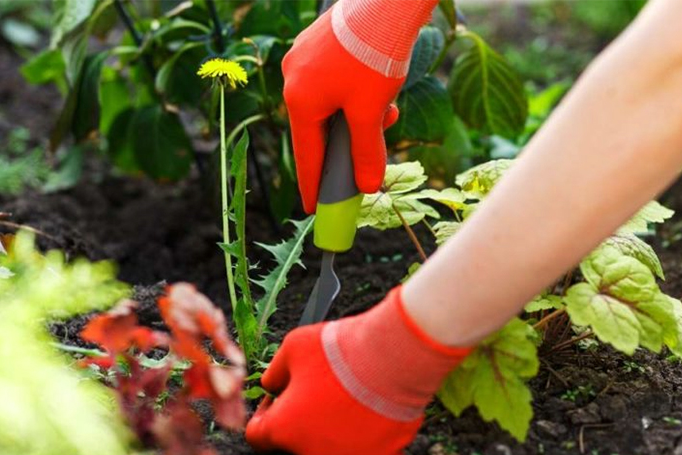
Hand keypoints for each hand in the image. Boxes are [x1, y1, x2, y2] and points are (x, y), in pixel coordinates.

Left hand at [245, 287, 469, 454]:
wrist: (392, 358)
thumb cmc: (340, 351)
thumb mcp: (292, 348)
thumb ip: (273, 373)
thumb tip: (271, 385)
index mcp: (283, 429)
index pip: (257, 436)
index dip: (266, 413)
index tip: (282, 397)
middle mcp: (310, 453)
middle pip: (297, 441)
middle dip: (302, 418)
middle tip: (322, 390)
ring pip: (330, 447)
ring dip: (332, 428)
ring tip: (349, 395)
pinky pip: (361, 453)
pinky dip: (362, 436)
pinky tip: (368, 409)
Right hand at [282, 0, 435, 212]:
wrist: (385, 2)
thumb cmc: (373, 57)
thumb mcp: (372, 112)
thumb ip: (367, 152)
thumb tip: (368, 187)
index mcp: (299, 100)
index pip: (306, 155)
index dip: (313, 184)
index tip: (314, 208)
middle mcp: (294, 78)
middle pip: (320, 128)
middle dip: (348, 143)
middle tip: (367, 159)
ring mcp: (304, 57)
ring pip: (330, 103)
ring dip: (358, 116)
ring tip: (387, 112)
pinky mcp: (318, 42)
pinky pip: (333, 80)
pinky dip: (355, 93)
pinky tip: (380, 88)